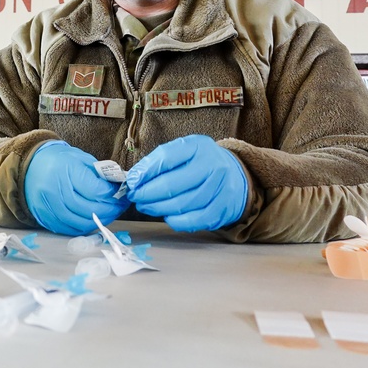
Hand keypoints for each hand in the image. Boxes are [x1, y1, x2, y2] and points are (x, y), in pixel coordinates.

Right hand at [24, 141, 129, 235]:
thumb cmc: (59, 160)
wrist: (29, 167)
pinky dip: (85, 226)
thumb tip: (118, 189)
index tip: (122, 193)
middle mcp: (55, 191)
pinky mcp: (46, 219)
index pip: (96, 190)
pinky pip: (70, 229)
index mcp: (65, 171)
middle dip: (110, 209)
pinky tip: (93, 219)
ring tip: (109, 212)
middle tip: (120, 205)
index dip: (113, 194)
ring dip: (100, 220)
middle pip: (90, 209)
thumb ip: (99, 175)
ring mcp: (49, 208)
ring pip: (81, 223)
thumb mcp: (81, 159)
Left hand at [126, 135, 247, 231]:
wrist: (236, 176)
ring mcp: (219, 189)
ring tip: (145, 206)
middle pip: (171, 184)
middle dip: (146, 193)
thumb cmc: (201, 164)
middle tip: (135, 196)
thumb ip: (159, 161)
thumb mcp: (183, 152)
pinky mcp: (221, 210)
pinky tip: (165, 215)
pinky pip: (191, 221)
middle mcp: (212, 166)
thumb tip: (134, 178)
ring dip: (156, 208)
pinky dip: (173, 220)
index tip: (131, 181)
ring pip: (179, 205)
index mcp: (198, 146)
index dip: (145, 171)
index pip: (166, 157)